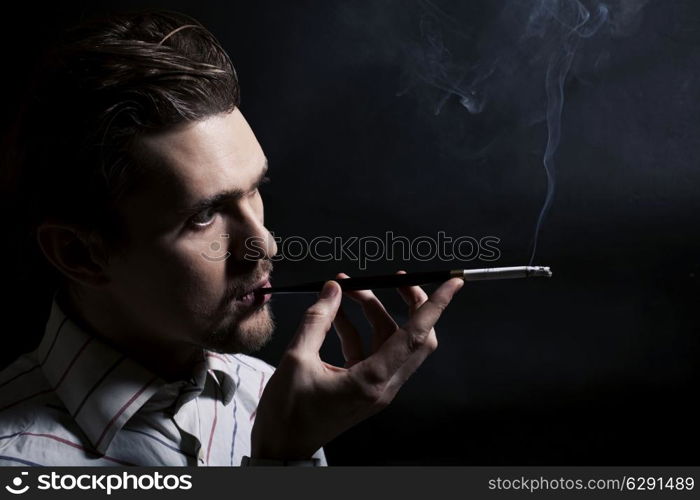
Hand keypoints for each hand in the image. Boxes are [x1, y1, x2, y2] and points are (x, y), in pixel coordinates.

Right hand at [250, 272, 463, 459]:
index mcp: (372, 381)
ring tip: (346, 289)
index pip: (415, 335)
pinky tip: (336, 314)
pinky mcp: (364, 387)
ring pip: (391, 340)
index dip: (435, 306)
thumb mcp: (296, 359)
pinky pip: (371, 350)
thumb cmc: (288, 414)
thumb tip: (333, 289)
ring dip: (373, 312)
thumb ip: (318, 320)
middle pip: (414, 337)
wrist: (281, 448)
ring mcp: (376, 387)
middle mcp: (382, 385)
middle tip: (394, 279)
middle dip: (409, 303)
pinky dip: (358, 329)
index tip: (451, 284)